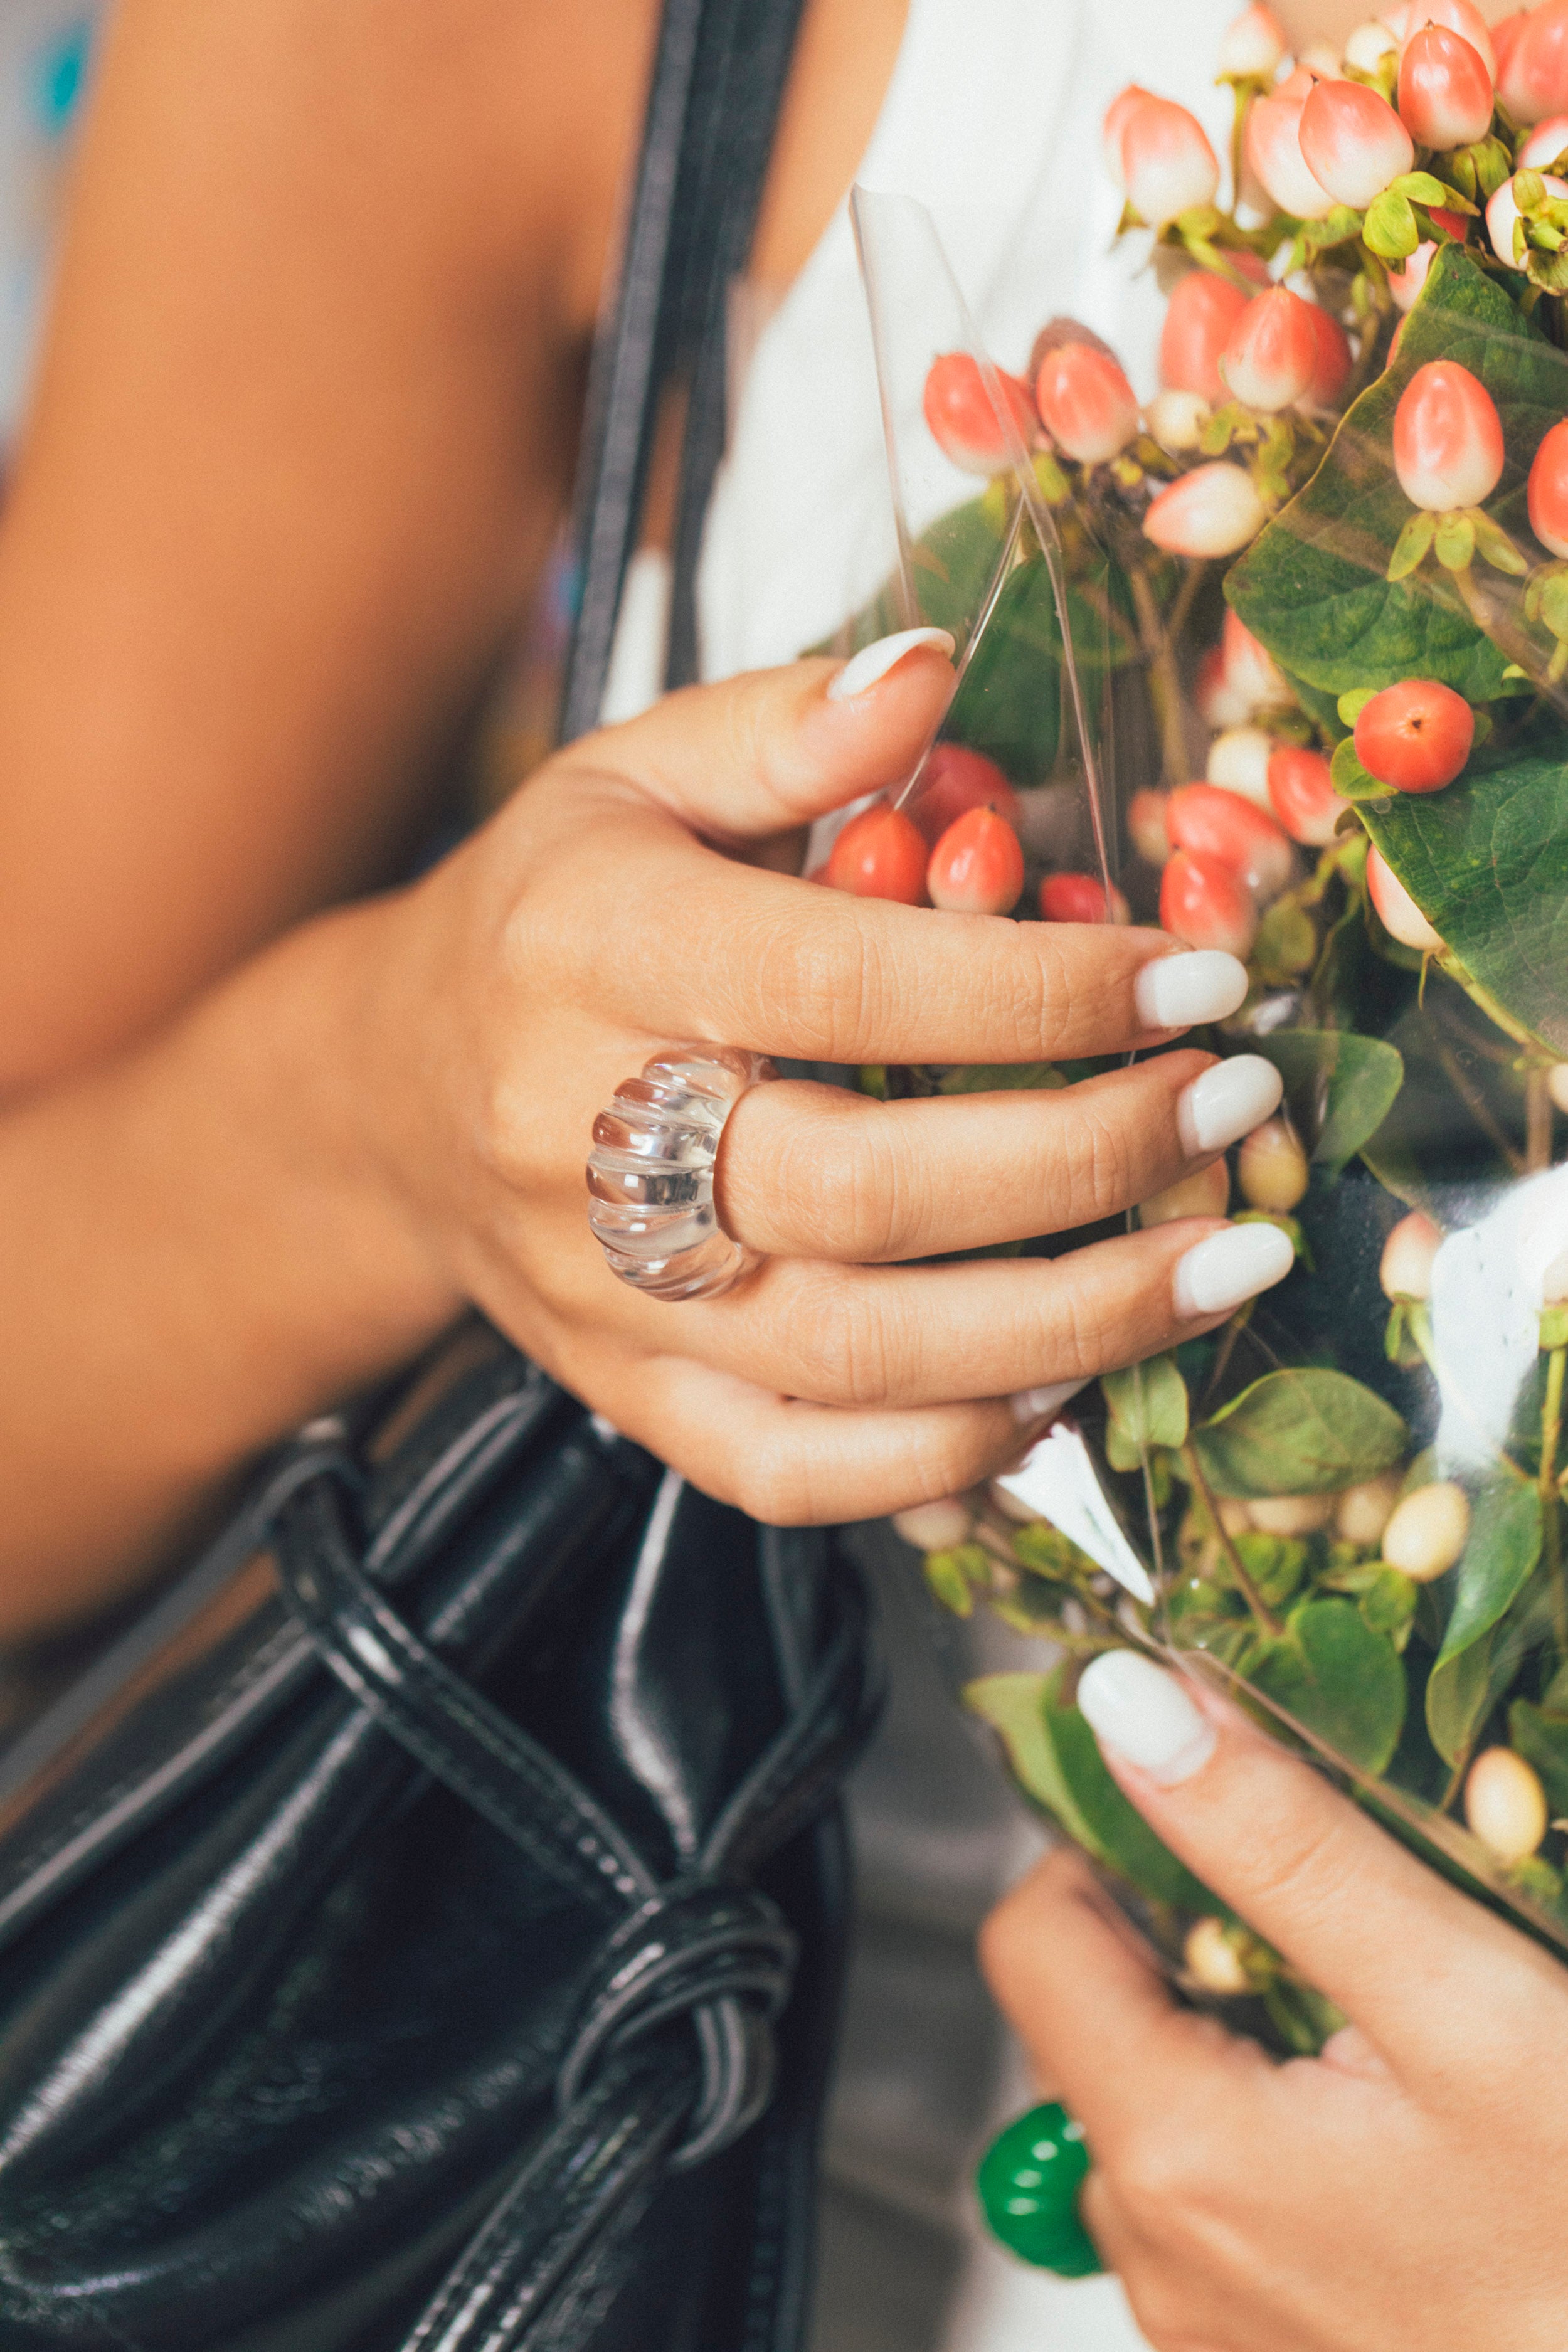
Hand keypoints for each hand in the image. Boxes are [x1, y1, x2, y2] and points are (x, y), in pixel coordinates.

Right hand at [354, 638, 1287, 1523]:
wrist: (393, 1097)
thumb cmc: (552, 914)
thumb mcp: (635, 772)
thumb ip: (787, 726)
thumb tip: (936, 669)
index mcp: (595, 951)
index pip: (849, 983)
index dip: (1044, 990)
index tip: (1195, 981)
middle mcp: (583, 1137)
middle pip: (866, 1190)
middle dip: (1089, 1159)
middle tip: (1233, 1110)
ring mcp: (603, 1292)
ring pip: (853, 1354)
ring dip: (1068, 1327)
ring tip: (1215, 1266)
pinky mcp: (625, 1394)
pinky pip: (790, 1468)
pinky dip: (943, 1455)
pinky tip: (1061, 1391)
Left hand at [981, 1653, 1567, 2351]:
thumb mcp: (1460, 1999)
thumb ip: (1282, 1845)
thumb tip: (1134, 1703)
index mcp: (1177, 2153)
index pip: (1030, 1937)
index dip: (1103, 1845)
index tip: (1202, 1808)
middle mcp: (1162, 2250)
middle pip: (1091, 2017)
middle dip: (1184, 1935)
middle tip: (1325, 1911)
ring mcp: (1207, 2312)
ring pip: (1153, 2100)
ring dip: (1232, 2029)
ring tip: (1369, 2018)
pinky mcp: (1261, 2340)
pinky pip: (1213, 2190)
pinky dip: (1268, 2121)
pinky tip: (1379, 2113)